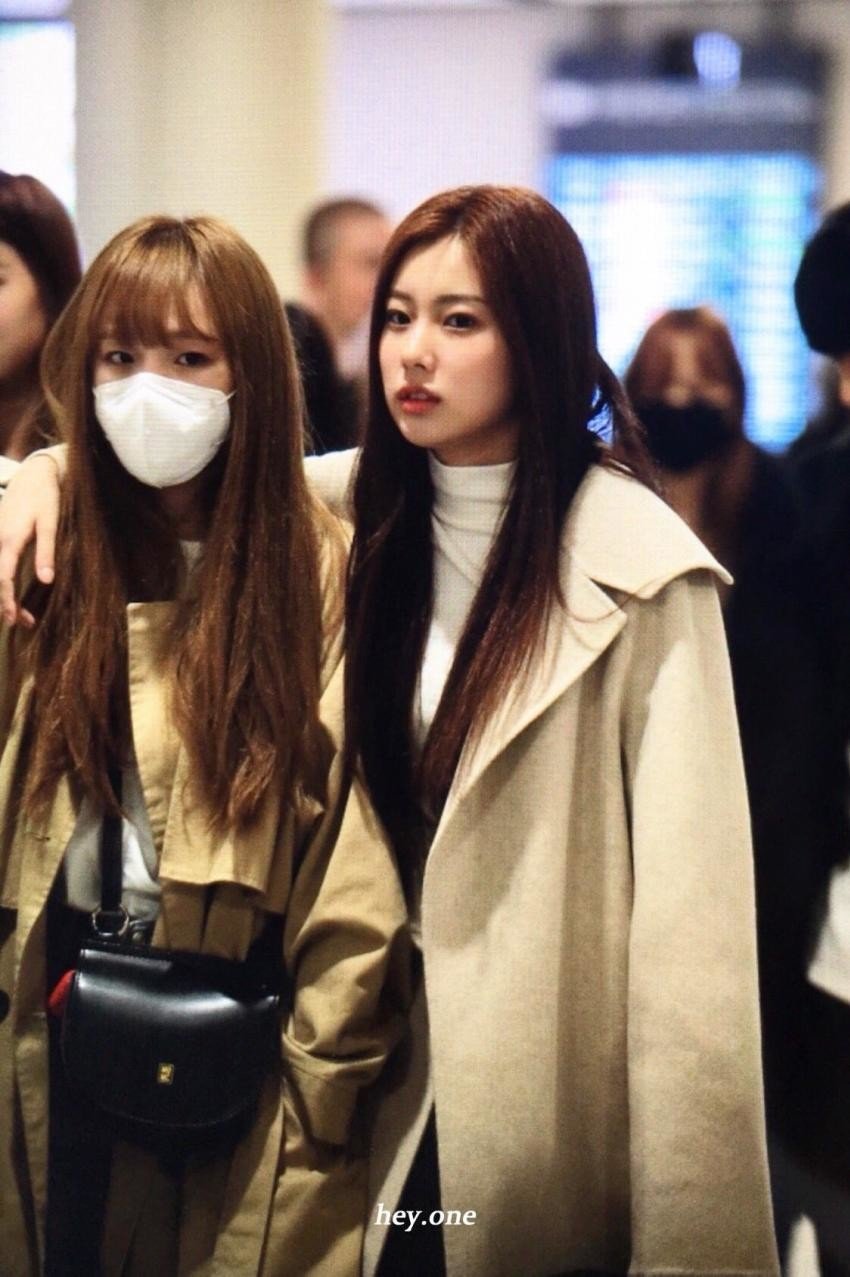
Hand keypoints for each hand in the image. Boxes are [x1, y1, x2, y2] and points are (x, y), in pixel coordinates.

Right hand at [0, 453, 59, 625]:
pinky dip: (3, 582)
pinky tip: (12, 593)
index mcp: (9, 540)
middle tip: (24, 623)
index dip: (7, 601)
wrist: (33, 474)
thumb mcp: (50, 523)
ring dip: (5, 595)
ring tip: (22, 614)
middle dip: (6, 604)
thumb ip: (46, 551)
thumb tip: (46, 581)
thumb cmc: (45, 497)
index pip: (3, 578)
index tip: (14, 619)